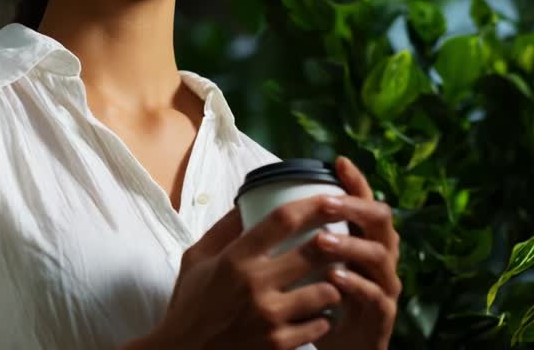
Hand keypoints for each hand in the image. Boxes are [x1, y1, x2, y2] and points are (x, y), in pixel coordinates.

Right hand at [147, 193, 352, 349]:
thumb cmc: (189, 306)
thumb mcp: (196, 260)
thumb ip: (223, 230)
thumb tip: (246, 201)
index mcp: (235, 258)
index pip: (283, 220)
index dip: (312, 204)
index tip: (330, 198)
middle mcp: (255, 284)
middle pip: (315, 251)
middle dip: (336, 242)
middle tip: (344, 239)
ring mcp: (269, 317)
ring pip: (326, 291)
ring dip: (333, 284)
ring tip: (330, 281)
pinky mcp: (279, 344)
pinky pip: (320, 324)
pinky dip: (323, 317)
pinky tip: (317, 313)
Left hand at [312, 156, 401, 349]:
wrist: (341, 346)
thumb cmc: (323, 299)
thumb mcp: (311, 264)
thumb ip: (299, 236)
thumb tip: (261, 205)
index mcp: (364, 238)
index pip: (364, 202)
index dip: (355, 182)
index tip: (338, 162)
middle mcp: (380, 256)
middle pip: (381, 220)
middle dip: (356, 208)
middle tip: (328, 203)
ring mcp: (385, 284)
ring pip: (379, 255)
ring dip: (351, 245)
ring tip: (323, 241)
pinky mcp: (382, 313)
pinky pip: (374, 295)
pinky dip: (356, 284)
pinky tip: (335, 278)